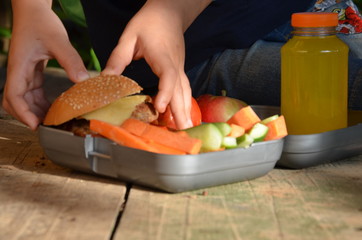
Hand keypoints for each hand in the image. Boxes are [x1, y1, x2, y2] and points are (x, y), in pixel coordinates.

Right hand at [2, 0, 88, 129]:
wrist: (34, 10)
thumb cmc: (41, 22)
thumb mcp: (58, 40)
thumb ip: (70, 60)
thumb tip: (83, 81)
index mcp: (19, 66)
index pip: (14, 96)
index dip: (22, 113)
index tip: (35, 125)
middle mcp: (19, 72)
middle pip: (15, 102)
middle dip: (27, 116)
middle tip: (47, 127)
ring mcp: (24, 72)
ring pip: (25, 98)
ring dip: (35, 110)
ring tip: (53, 120)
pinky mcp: (31, 71)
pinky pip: (33, 91)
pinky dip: (41, 101)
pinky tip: (54, 106)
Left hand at [103, 0, 210, 129]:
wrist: (170, 12)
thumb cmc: (149, 22)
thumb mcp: (129, 36)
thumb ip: (118, 58)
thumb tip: (105, 79)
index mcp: (162, 56)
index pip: (168, 76)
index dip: (166, 92)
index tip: (161, 107)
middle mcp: (175, 64)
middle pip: (181, 90)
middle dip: (181, 111)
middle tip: (183, 131)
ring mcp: (180, 67)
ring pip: (185, 91)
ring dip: (185, 110)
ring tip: (186, 128)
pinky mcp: (179, 69)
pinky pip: (184, 88)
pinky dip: (184, 102)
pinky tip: (182, 114)